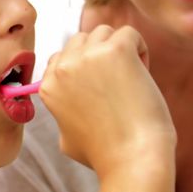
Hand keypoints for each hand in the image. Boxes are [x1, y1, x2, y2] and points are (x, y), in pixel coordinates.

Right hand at [39, 24, 174, 176]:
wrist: (132, 159)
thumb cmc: (105, 154)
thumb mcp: (67, 137)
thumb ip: (64, 112)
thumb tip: (74, 100)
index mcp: (49, 86)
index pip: (61, 58)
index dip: (84, 69)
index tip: (101, 87)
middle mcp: (63, 68)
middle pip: (80, 41)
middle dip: (99, 56)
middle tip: (118, 83)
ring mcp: (88, 57)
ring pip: (103, 33)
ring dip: (118, 49)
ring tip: (132, 77)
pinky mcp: (116, 50)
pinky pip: (129, 33)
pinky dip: (139, 49)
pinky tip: (144, 73)